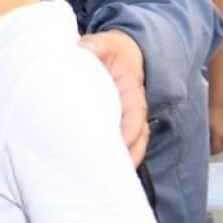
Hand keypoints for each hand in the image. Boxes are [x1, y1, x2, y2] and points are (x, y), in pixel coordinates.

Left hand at [79, 31, 148, 164]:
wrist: (121, 53)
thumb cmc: (112, 49)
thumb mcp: (106, 42)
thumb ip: (96, 45)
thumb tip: (83, 48)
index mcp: (131, 88)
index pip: (135, 108)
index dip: (131, 125)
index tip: (124, 139)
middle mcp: (132, 106)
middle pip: (138, 134)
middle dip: (131, 153)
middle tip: (116, 173)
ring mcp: (126, 117)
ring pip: (132, 142)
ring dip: (123, 160)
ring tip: (108, 180)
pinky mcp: (117, 123)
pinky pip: (119, 142)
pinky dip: (113, 157)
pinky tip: (97, 172)